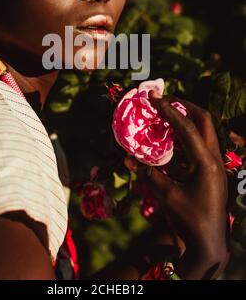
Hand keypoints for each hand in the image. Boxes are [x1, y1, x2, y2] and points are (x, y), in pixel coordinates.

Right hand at [125, 95, 229, 278]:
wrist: (209, 245)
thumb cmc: (189, 221)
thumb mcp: (166, 196)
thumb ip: (148, 173)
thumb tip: (128, 158)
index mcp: (206, 162)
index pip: (187, 127)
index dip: (169, 110)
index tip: (154, 98)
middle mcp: (214, 158)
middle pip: (203, 120)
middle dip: (183, 106)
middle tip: (162, 101)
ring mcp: (215, 164)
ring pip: (203, 130)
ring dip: (184, 119)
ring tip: (163, 114)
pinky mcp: (210, 170)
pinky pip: (198, 144)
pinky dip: (184, 136)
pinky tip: (168, 138)